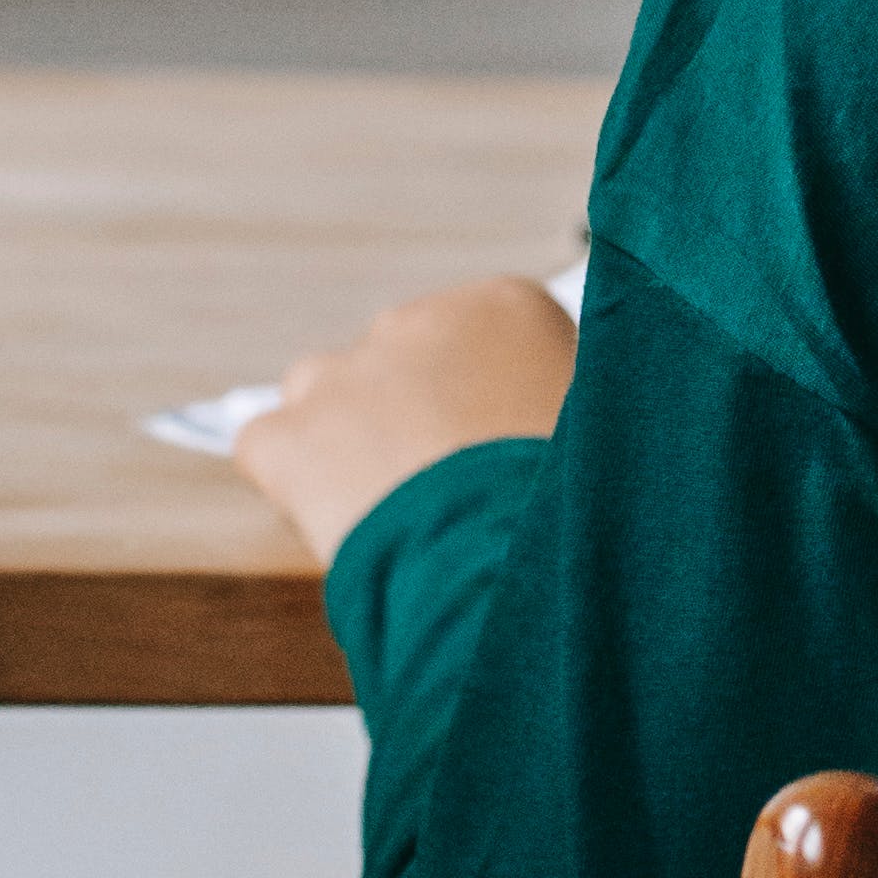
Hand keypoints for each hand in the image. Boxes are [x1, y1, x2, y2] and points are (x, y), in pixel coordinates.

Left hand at [234, 277, 575, 568]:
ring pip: (328, 395)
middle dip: (416, 417)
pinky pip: (272, 448)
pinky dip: (292, 484)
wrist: (496, 568)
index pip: (486, 339)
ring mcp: (343, 374)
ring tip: (393, 511)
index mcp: (507, 309)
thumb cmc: (565, 509)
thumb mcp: (605, 433)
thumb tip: (555, 417)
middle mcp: (419, 322)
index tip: (500, 449)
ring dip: (349, 441)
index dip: (490, 402)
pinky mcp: (285, 434)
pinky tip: (340, 524)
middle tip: (448, 490)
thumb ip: (569, 399)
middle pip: (405, 362)